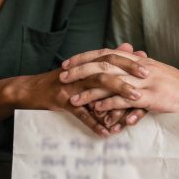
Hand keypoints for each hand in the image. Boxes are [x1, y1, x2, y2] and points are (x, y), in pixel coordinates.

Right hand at [7, 43, 147, 136]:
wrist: (30, 91)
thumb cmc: (61, 80)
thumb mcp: (84, 68)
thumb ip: (108, 58)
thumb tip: (130, 46)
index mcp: (86, 63)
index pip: (110, 57)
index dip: (129, 62)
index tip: (148, 66)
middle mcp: (79, 72)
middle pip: (105, 69)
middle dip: (126, 75)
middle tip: (145, 81)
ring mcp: (70, 86)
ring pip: (95, 88)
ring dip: (115, 96)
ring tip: (132, 103)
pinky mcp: (61, 102)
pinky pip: (80, 114)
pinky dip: (93, 123)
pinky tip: (106, 132)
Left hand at [61, 46, 178, 129]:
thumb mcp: (160, 77)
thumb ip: (141, 74)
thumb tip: (126, 73)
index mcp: (142, 62)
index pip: (108, 53)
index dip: (86, 57)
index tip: (68, 62)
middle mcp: (142, 68)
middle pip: (105, 64)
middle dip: (81, 70)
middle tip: (61, 76)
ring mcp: (148, 83)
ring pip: (112, 81)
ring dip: (89, 90)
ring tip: (72, 98)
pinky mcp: (154, 99)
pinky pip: (127, 99)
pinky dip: (110, 103)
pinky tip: (96, 109)